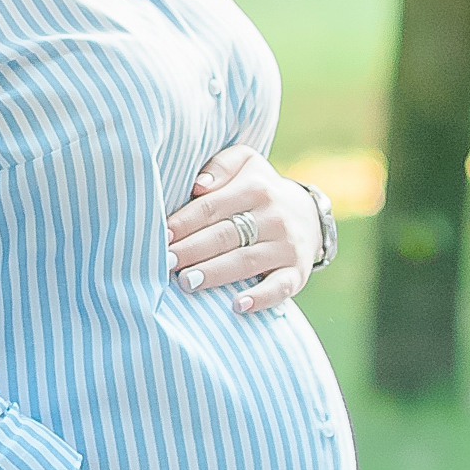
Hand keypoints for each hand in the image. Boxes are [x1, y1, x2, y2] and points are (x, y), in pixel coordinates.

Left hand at [165, 141, 323, 314]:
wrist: (307, 214)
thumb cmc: (259, 189)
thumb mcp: (245, 163)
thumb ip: (221, 166)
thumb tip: (199, 185)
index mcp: (256, 187)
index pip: (211, 207)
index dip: (184, 222)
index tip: (162, 236)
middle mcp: (273, 216)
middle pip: (225, 235)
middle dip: (192, 250)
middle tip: (166, 262)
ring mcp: (286, 246)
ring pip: (246, 261)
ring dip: (214, 273)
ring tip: (187, 282)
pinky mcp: (296, 272)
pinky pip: (279, 287)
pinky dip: (260, 298)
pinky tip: (238, 305)